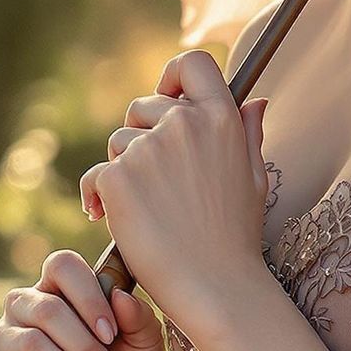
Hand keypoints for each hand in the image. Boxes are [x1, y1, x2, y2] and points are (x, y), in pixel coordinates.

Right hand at [0, 249, 169, 350]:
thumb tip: (118, 296)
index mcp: (60, 288)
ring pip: (31, 344)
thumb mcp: (146, 345)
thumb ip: (139, 316)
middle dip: (84, 347)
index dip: (88, 297)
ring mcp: (2, 339)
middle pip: (46, 308)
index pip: (62, 266)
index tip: (112, 332)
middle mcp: (25, 307)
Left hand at [78, 49, 270, 341]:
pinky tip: (107, 218)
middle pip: (144, 105)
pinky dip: (96, 196)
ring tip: (140, 207)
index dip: (174, 76)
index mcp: (221, 118)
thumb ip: (248, 134)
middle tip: (153, 179)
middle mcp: (184, 125)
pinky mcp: (118, 178)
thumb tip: (256, 101)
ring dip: (122, 169)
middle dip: (141, 135)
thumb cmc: (237, 237)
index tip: (168, 99)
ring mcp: (149, 150)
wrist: (215, 286)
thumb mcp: (254, 178)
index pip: (193, 64)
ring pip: (118, 142)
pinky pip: (95, 174)